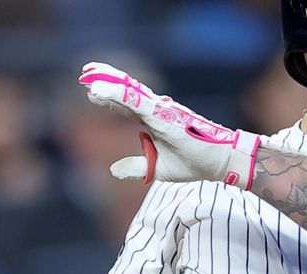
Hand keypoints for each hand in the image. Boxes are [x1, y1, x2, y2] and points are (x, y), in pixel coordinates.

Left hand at [78, 62, 260, 188]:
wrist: (221, 163)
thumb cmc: (196, 162)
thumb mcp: (159, 167)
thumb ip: (136, 166)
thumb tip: (113, 170)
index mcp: (155, 120)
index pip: (127, 104)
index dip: (108, 97)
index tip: (90, 90)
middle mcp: (157, 111)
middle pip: (126, 92)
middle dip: (105, 80)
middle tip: (85, 70)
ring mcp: (161, 111)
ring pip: (129, 92)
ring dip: (108, 81)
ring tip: (89, 72)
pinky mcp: (163, 117)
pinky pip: (136, 103)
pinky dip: (117, 95)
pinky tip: (100, 90)